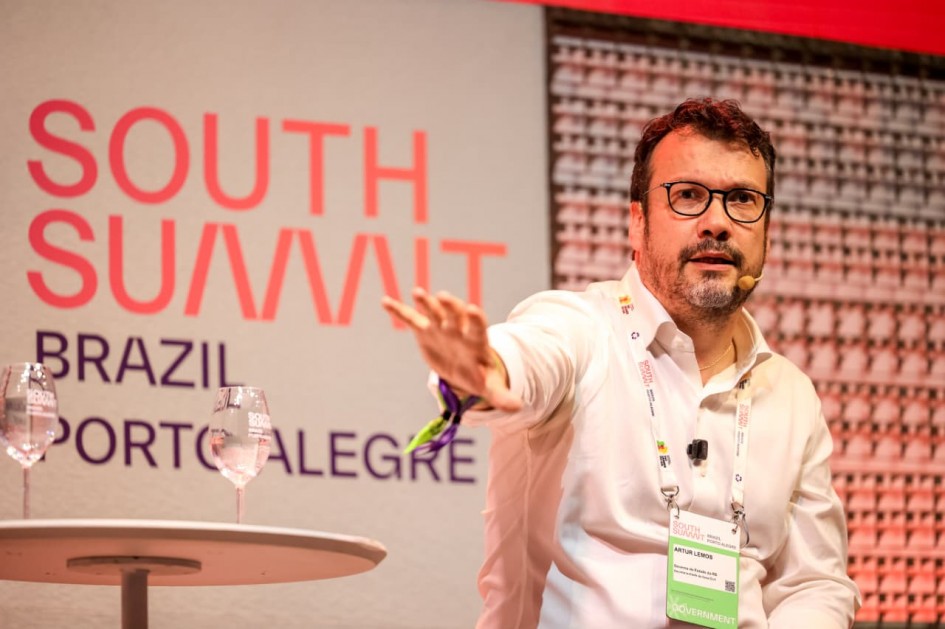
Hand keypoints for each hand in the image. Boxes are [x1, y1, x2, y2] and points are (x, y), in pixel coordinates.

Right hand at [381, 288, 521, 411]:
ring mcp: (441, 327)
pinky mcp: (425, 331)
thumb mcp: (489, 385)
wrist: (465, 369)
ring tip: (417, 293)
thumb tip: (518, 407)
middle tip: (443, 297)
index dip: (475, 319)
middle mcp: (459, 330)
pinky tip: (385, 301)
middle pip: (455, 315)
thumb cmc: (479, 375)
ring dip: (426, 302)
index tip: (472, 310)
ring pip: (434, 312)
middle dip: (450, 307)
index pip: (477, 327)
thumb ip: (501, 395)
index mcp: (476, 341)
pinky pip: (411, 319)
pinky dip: (399, 310)